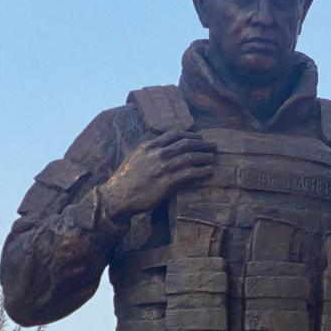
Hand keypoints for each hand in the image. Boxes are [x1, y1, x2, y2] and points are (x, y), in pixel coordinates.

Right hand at [98, 131, 214, 219]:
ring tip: (212, 158)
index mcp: (149, 146)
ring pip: (190, 157)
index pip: (174, 134)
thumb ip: (150, 152)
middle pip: (186, 143)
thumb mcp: (135, 158)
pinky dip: (202, 170)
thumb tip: (164, 148)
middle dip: (202, 143)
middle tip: (213, 146)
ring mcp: (163, 167)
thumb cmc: (126, 179)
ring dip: (204, 156)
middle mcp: (157, 154)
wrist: (117, 196)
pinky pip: (190, 173)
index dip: (190, 135)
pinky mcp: (168, 182)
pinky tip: (209, 171)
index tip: (199, 137)